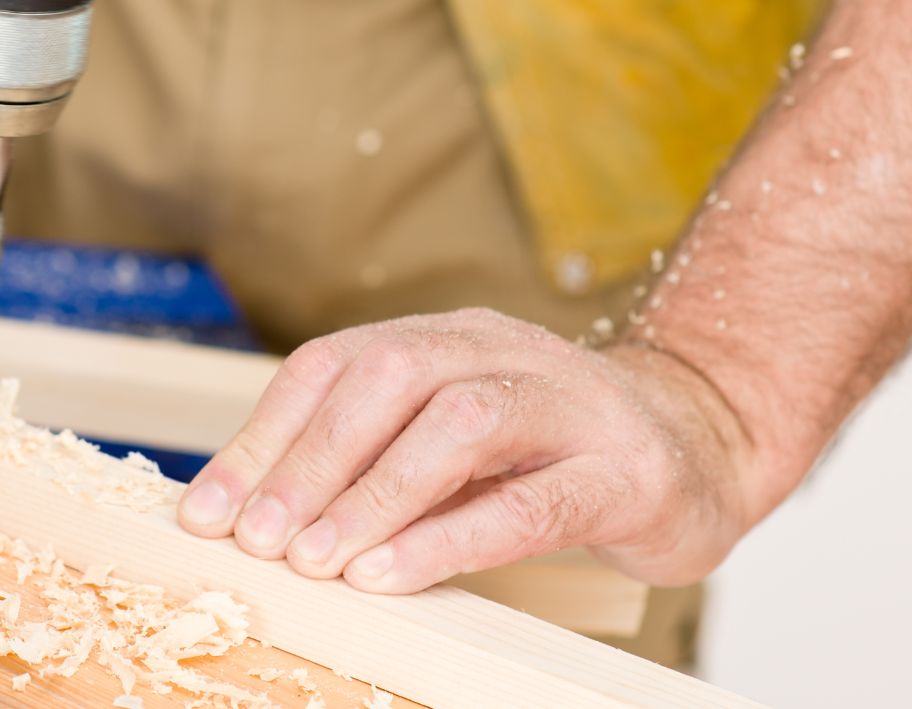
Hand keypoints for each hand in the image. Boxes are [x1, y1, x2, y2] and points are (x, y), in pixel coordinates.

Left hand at [176, 309, 753, 591]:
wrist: (701, 448)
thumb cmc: (552, 455)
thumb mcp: (451, 446)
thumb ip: (372, 462)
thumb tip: (251, 513)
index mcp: (450, 337)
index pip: (336, 364)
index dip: (266, 435)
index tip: (210, 509)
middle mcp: (506, 351)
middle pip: (390, 376)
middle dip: (311, 460)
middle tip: (258, 539)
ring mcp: (572, 405)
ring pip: (460, 423)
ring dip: (375, 494)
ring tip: (318, 560)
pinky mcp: (626, 473)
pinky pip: (532, 501)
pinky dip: (452, 538)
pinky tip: (394, 574)